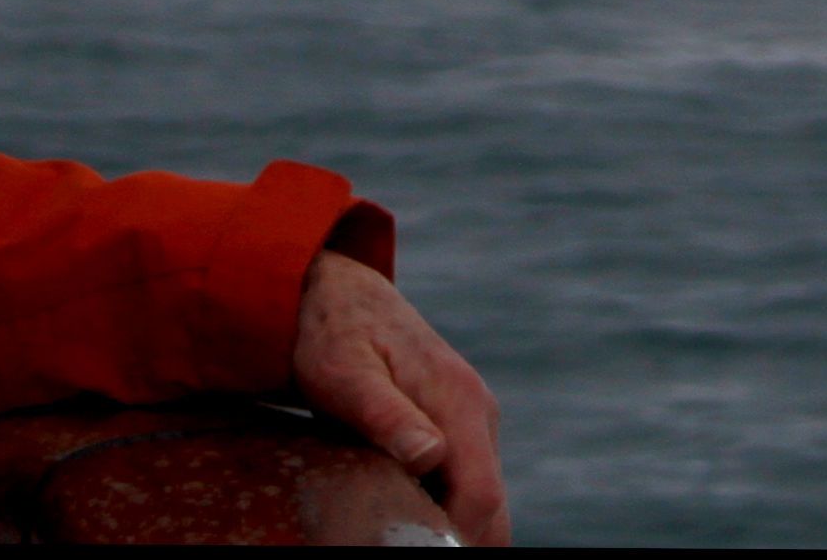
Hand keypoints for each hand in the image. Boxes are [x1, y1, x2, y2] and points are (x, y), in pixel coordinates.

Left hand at [291, 250, 508, 544]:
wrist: (340, 292)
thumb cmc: (334, 333)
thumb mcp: (345, 375)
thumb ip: (387, 415)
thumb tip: (431, 456)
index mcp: (459, 401)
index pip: (481, 496)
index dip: (454, 537)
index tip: (412, 547)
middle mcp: (477, 412)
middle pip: (492, 505)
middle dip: (457, 536)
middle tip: (403, 543)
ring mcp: (472, 419)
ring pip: (480, 497)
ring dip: (448, 522)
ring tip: (396, 528)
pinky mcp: (457, 426)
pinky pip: (463, 482)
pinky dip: (441, 507)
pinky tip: (401, 508)